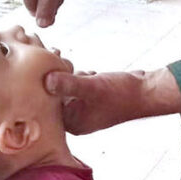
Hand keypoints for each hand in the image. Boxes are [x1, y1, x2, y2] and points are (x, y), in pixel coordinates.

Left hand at [44, 67, 180, 134]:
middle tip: (45, 57)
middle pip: (53, 97)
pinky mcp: (91, 97)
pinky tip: (81, 69)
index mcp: (74, 123)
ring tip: (58, 57)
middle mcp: (77, 118)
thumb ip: (70, 84)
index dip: (38, 88)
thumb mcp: (93, 87)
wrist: (148, 92)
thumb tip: (46, 80)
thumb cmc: (124, 94)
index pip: (47, 107)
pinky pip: (75, 85)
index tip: (32, 68)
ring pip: (64, 89)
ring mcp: (84, 107)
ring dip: (62, 73)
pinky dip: (75, 75)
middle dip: (49, 77)